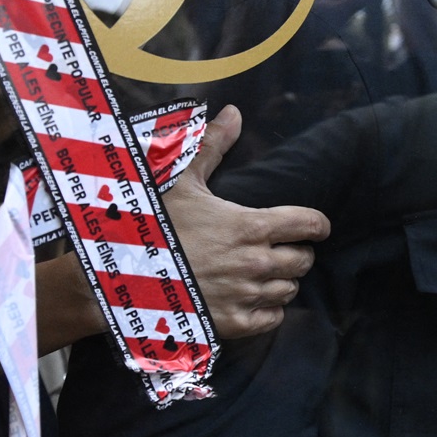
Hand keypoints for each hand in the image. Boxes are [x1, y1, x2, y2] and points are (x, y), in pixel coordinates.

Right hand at [162, 105, 329, 338]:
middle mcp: (256, 263)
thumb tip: (233, 112)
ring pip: (288, 290)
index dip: (317, 224)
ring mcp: (245, 295)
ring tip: (261, 272)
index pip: (309, 224)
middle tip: (279, 248)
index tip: (315, 226)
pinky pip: (272, 320)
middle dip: (296, 252)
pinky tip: (252, 298)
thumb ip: (211, 146)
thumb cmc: (152, 225)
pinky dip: (268, 310)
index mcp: (251, 226)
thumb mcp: (179, 181)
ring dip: (282, 280)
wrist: (119, 277)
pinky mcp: (232, 324)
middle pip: (303, 260)